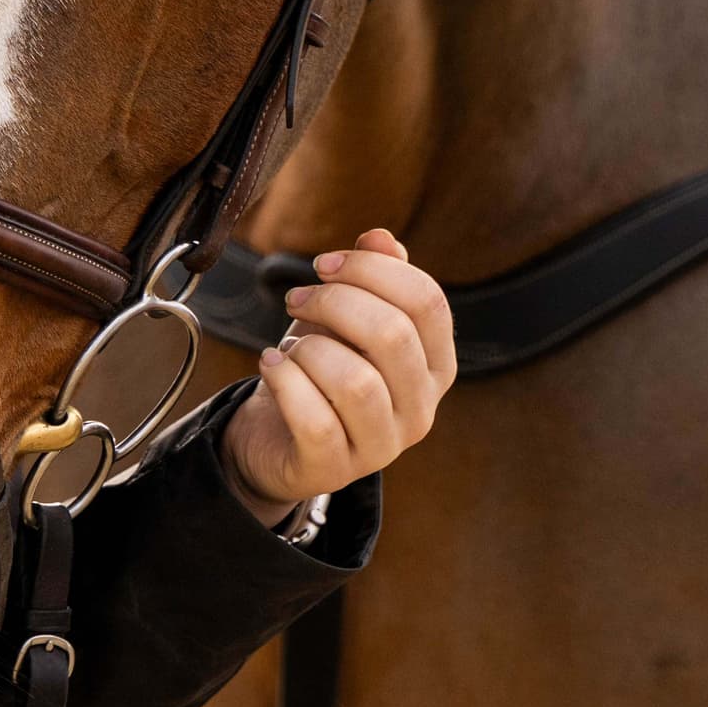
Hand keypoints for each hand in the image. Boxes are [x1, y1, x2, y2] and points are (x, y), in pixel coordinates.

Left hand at [222, 228, 456, 527]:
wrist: (277, 436)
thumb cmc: (321, 368)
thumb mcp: (346, 316)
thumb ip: (372, 277)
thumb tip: (381, 237)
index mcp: (436, 365)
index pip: (428, 303)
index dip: (373, 269)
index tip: (325, 264)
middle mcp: (421, 409)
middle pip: (393, 335)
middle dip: (334, 301)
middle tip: (296, 297)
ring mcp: (382, 446)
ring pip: (356, 382)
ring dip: (309, 348)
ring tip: (291, 346)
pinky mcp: (335, 469)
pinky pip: (315, 420)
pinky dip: (285, 382)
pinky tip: (271, 365)